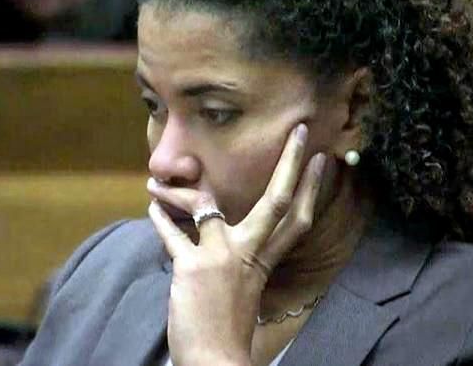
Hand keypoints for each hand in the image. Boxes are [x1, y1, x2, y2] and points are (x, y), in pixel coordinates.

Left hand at [147, 123, 325, 365]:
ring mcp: (222, 257)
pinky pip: (173, 233)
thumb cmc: (227, 328)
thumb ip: (238, 257)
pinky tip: (151, 205)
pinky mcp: (194, 267)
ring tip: (157, 182)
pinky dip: (159, 218)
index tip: (321, 159)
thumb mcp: (242, 288)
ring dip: (178, 189)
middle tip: (300, 130)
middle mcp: (248, 253)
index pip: (296, 219)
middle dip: (291, 162)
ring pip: (206, 204)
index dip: (310, 187)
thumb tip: (216, 229)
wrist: (215, 362)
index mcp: (264, 261)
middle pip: (278, 200)